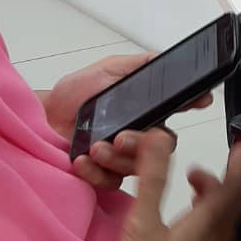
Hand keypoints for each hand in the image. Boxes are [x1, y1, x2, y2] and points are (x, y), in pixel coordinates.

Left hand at [40, 52, 212, 188]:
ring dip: (115, 157)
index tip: (199, 101)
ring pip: (139, 167)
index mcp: (144, 110)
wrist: (42, 118)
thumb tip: (168, 57)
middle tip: (122, 136)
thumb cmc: (73, 95)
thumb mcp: (109, 70)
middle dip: (142, 143)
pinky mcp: (103, 175)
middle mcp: (138, 134)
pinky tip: (82, 160)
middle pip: (162, 147)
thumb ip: (139, 64)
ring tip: (95, 146)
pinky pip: (113, 182)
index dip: (192, 104)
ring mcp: (121, 157)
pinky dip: (96, 172)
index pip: (177, 109)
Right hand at [56, 132, 240, 240]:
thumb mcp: (142, 224)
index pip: (228, 191)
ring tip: (190, 195)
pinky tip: (181, 232)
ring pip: (217, 228)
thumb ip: (151, 180)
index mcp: (202, 228)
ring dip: (210, 205)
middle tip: (199, 172)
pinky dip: (201, 225)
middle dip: (220, 184)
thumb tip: (160, 139)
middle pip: (227, 210)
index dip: (235, 168)